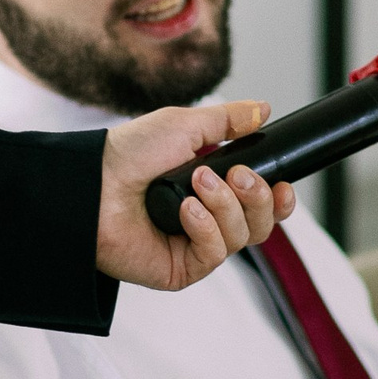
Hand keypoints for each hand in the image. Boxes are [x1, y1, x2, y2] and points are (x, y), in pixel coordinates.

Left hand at [96, 102, 294, 290]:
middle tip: (236, 175)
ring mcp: (193, 246)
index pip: (263, 205)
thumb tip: (263, 109)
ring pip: (243, 237)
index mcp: (212, 189)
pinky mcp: (179, 269)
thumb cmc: (129, 154)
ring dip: (225, 205)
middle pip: (262, 224)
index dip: (280, 199)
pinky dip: (206, 228)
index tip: (284, 184)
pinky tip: (185, 211)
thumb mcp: (184, 125)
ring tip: (196, 183)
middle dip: (257, 197)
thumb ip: (228, 120)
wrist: (94, 182)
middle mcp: (207, 220)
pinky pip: (215, 254)